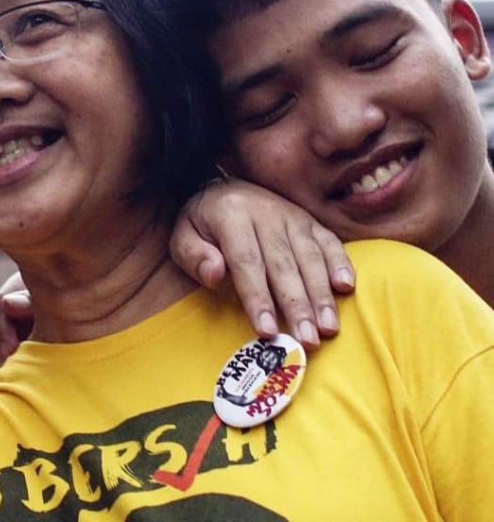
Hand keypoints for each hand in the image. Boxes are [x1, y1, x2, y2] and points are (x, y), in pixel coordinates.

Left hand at [170, 179, 354, 348]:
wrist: (224, 190)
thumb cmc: (202, 225)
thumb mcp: (183, 237)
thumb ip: (194, 257)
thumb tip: (215, 275)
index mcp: (231, 215)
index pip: (246, 261)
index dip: (257, 298)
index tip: (267, 330)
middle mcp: (266, 213)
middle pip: (284, 264)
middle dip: (297, 305)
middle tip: (307, 340)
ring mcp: (292, 216)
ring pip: (310, 257)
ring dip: (321, 295)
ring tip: (328, 328)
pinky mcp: (310, 221)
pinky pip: (329, 242)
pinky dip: (341, 263)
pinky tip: (347, 287)